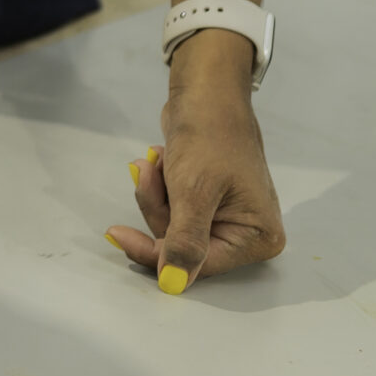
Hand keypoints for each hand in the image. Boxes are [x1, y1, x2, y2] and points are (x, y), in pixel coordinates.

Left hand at [106, 32, 286, 291]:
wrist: (205, 91)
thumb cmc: (209, 138)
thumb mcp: (194, 193)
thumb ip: (185, 241)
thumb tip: (174, 284)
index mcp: (258, 237)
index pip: (198, 264)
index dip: (155, 251)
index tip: (117, 235)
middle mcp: (247, 233)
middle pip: (182, 245)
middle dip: (158, 207)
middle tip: (150, 171)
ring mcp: (227, 216)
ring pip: (171, 225)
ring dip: (156, 192)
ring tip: (156, 159)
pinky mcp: (207, 200)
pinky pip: (172, 207)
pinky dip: (160, 185)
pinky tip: (161, 158)